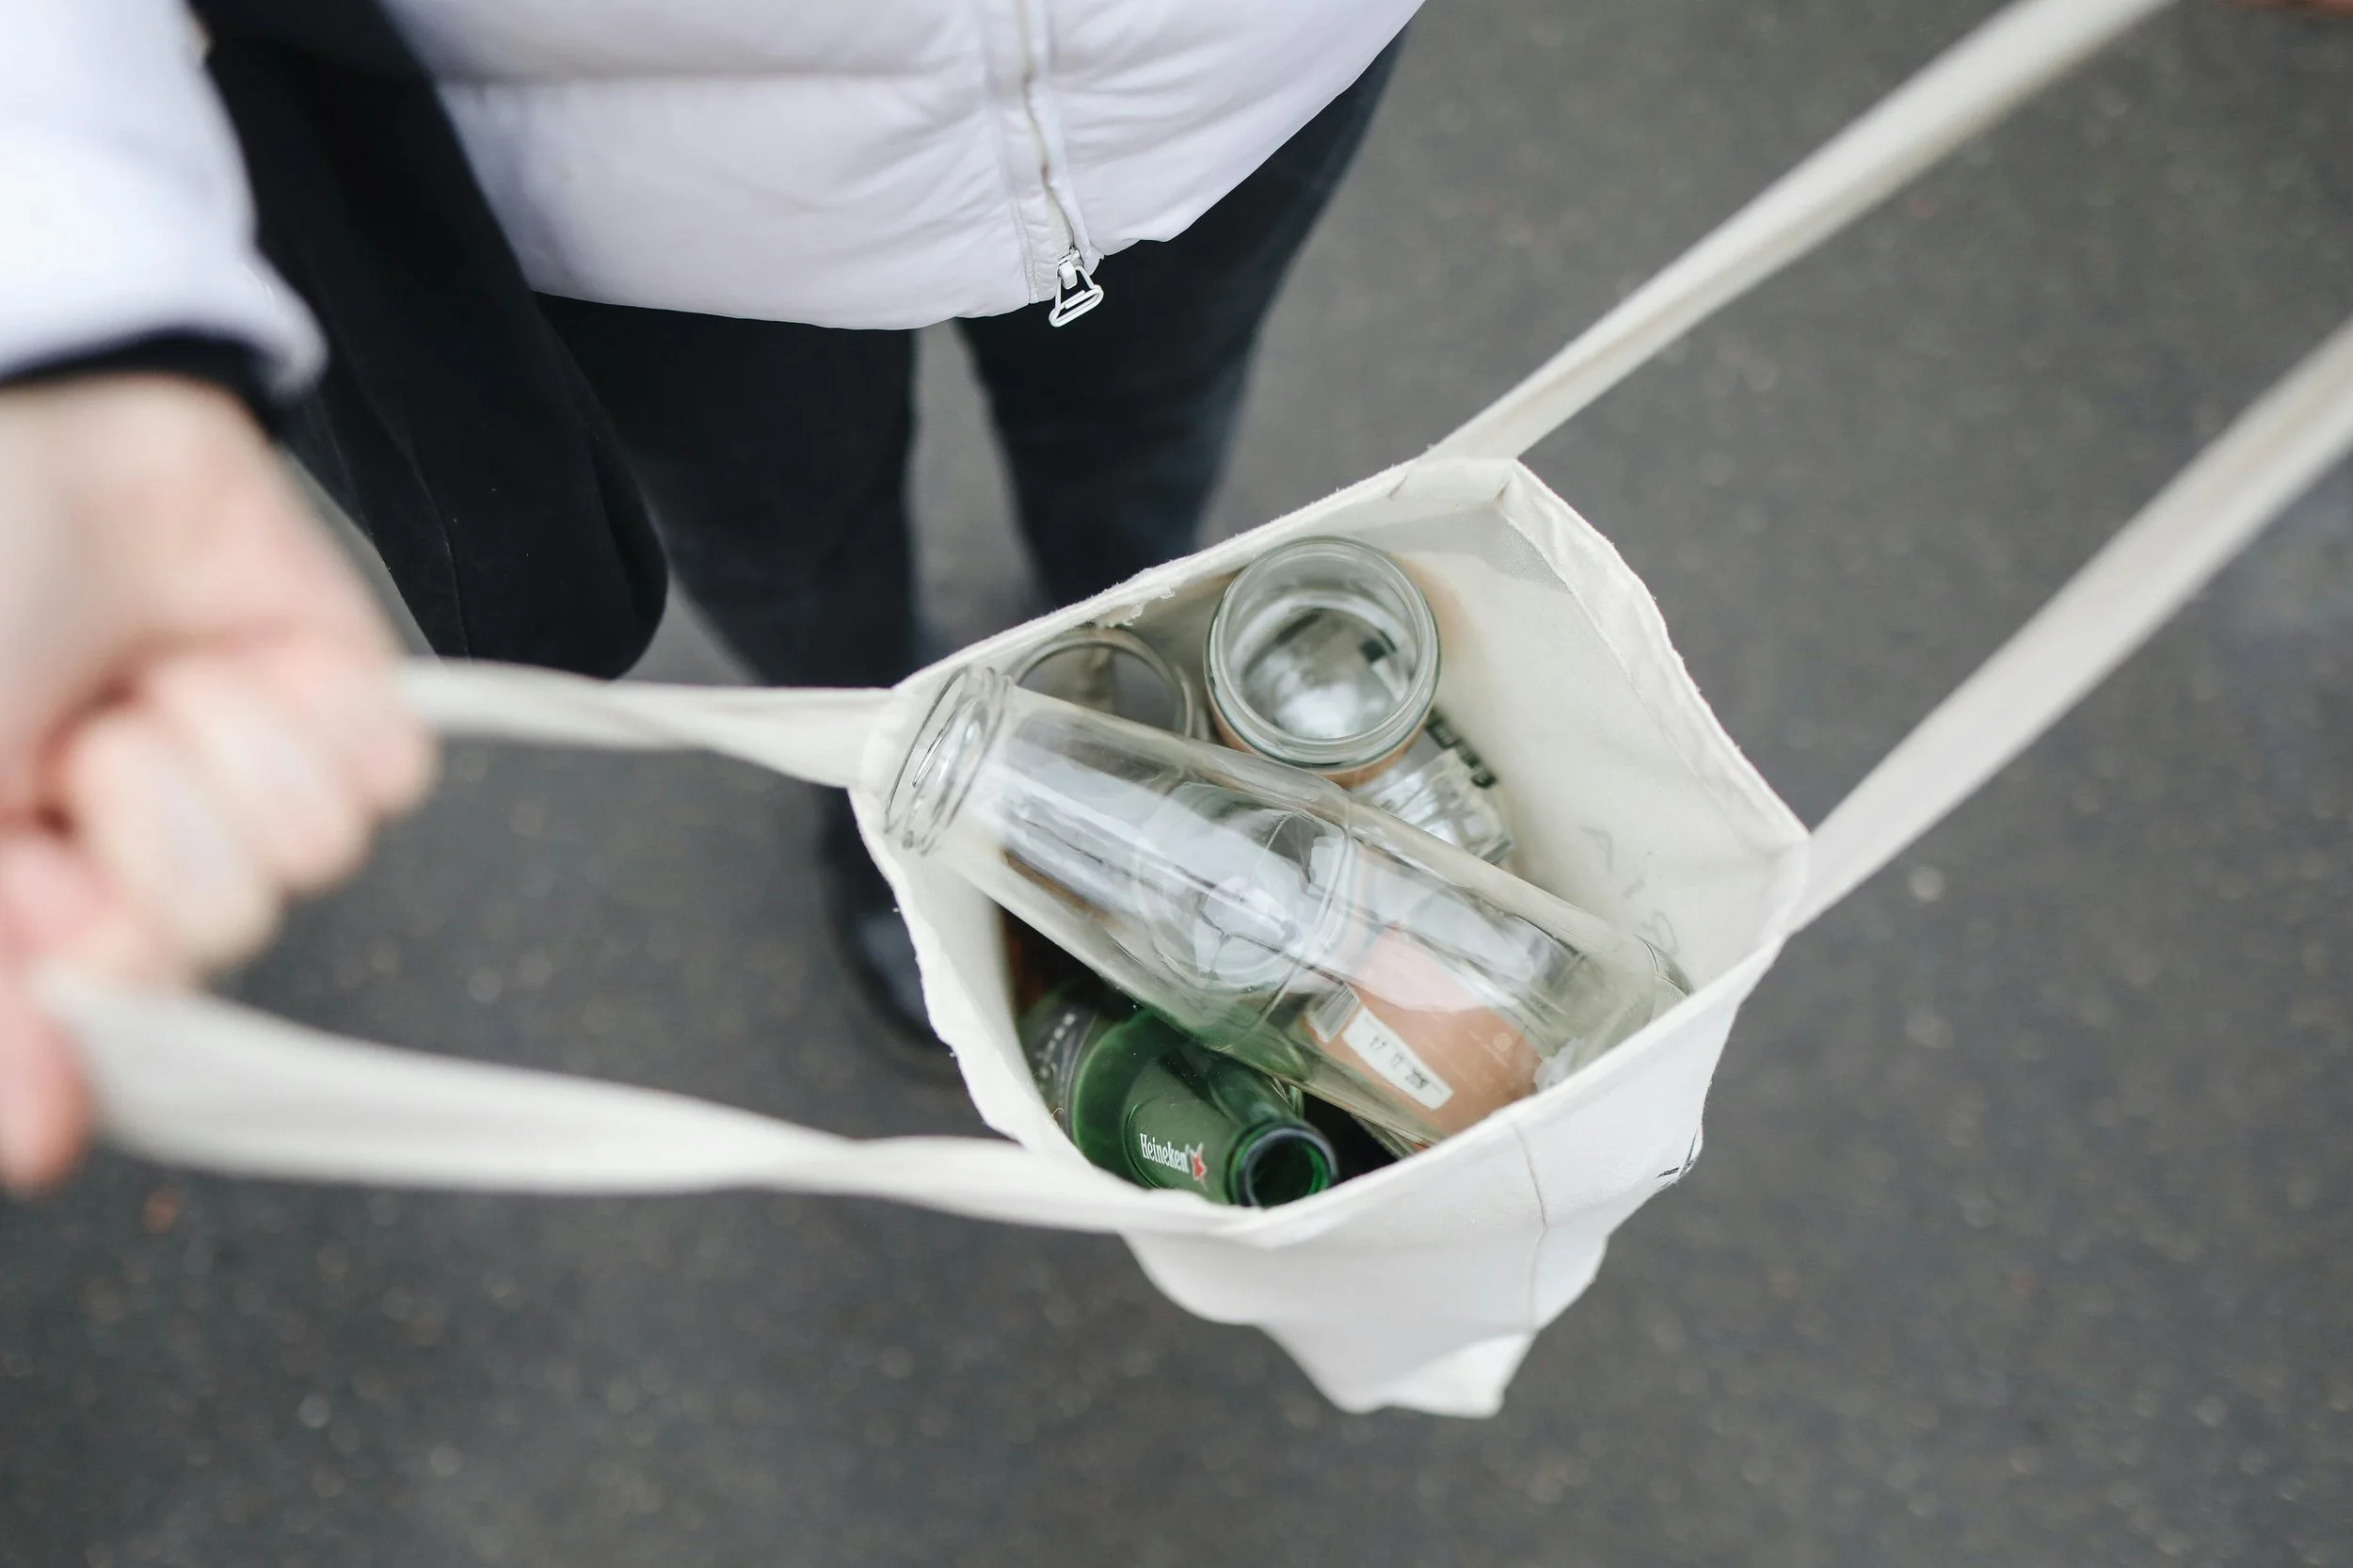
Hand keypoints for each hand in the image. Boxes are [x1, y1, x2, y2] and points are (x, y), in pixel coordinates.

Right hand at [0, 374, 433, 1191]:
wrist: (21, 399)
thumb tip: (40, 1143)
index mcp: (20, 892)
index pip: (104, 1032)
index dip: (82, 981)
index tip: (38, 897)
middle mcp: (128, 847)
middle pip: (207, 947)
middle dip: (134, 841)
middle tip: (64, 752)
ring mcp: (237, 773)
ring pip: (299, 862)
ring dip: (199, 755)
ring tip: (126, 685)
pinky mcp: (339, 699)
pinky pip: (381, 776)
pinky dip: (303, 707)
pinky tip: (216, 652)